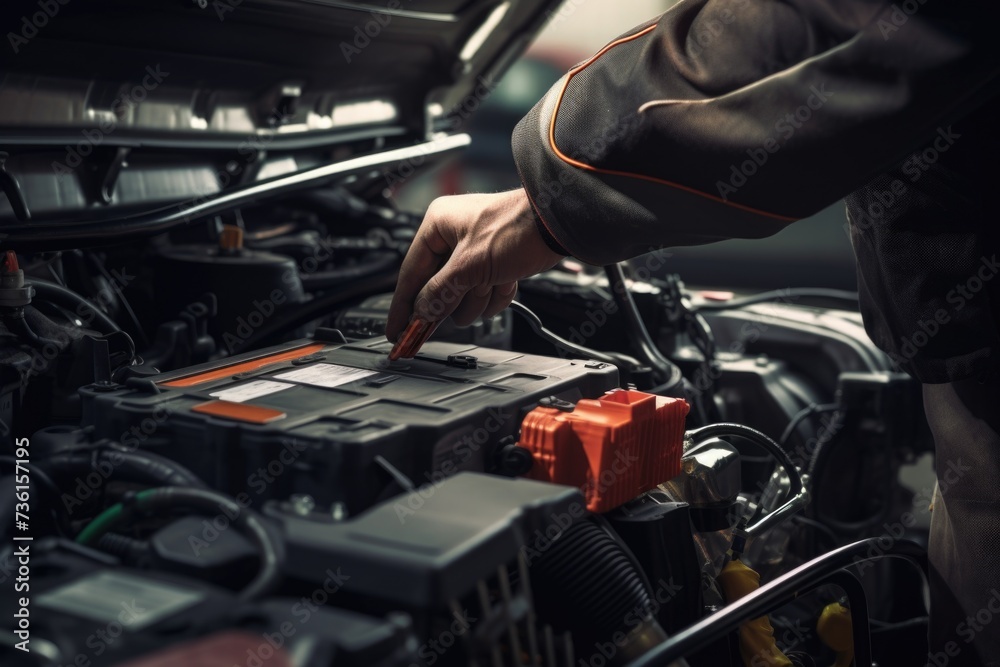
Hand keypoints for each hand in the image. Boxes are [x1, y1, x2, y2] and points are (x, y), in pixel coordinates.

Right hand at [386, 188, 564, 341]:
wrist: (558, 225)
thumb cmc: (517, 228)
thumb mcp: (469, 266)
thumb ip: (440, 292)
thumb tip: (421, 312)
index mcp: (437, 225)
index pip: (410, 273)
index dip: (403, 306)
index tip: (397, 331)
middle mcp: (453, 236)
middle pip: (440, 287)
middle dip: (457, 298)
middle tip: (458, 307)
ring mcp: (475, 250)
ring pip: (464, 294)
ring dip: (480, 296)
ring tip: (494, 282)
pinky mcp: (495, 262)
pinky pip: (486, 292)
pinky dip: (497, 293)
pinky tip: (507, 282)